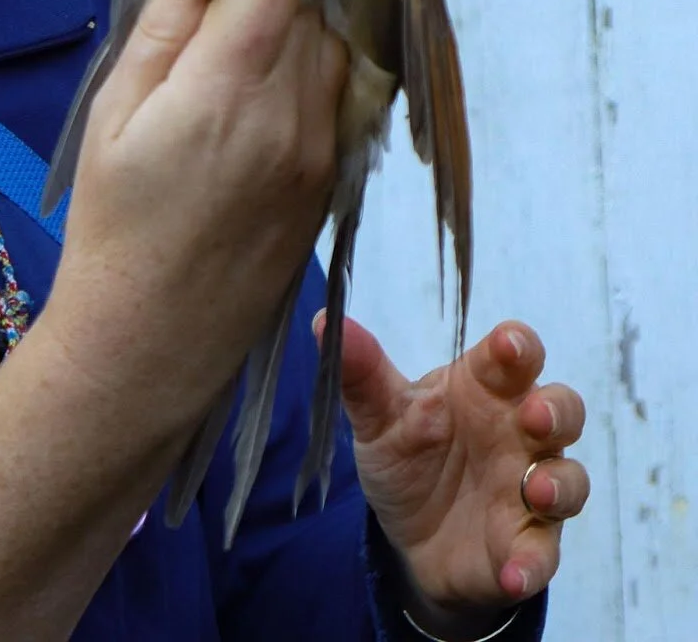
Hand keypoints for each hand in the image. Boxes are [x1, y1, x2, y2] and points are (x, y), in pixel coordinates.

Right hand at [46, 0, 347, 439]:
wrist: (151, 337)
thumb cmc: (113, 222)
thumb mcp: (113, 111)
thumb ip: (163, 24)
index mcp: (225, 96)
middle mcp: (290, 120)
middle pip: (313, 7)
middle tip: (213, 14)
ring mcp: (321, 155)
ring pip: (334, 49)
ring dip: (293, 34)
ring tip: (233, 61)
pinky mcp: (332, 183)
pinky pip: (339, 98)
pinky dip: (306, 78)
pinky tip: (256, 103)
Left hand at [319, 313, 588, 625]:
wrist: (408, 535)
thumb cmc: (407, 454)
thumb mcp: (378, 415)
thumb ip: (360, 374)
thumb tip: (325, 321)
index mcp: (483, 389)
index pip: (514, 356)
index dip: (517, 345)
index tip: (508, 344)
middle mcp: (518, 434)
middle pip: (561, 410)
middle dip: (555, 410)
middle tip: (533, 416)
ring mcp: (529, 489)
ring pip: (569, 478)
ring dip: (558, 483)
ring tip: (534, 491)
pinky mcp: (527, 544)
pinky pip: (543, 553)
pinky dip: (532, 564)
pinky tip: (513, 574)